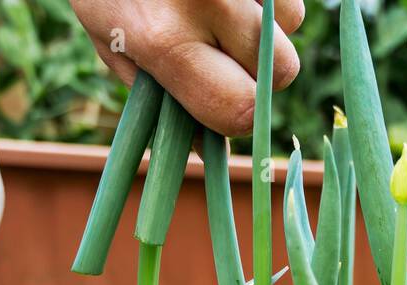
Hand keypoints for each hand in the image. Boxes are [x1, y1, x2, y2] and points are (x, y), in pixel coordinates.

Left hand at [70, 0, 303, 136]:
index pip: (241, 110)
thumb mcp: (113, 42)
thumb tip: (212, 149)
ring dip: (267, 22)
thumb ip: (162, 99)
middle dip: (261, 68)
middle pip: (282, 71)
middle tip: (223, 48)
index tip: (224, 100)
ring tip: (218, 4)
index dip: (239, 114)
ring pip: (293, 21)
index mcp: (162, 38)